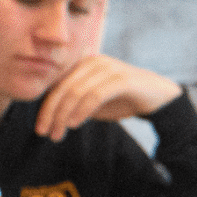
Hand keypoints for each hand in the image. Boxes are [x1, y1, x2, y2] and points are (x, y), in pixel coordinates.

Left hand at [36, 55, 180, 141]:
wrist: (156, 97)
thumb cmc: (119, 99)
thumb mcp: (90, 102)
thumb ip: (71, 104)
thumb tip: (47, 117)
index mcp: (81, 65)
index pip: (56, 86)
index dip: (45, 108)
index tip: (40, 129)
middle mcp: (92, 62)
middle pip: (63, 89)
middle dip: (51, 113)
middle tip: (45, 133)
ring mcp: (107, 68)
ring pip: (76, 92)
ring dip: (64, 116)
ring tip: (58, 134)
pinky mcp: (122, 78)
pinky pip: (95, 95)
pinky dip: (82, 111)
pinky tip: (74, 124)